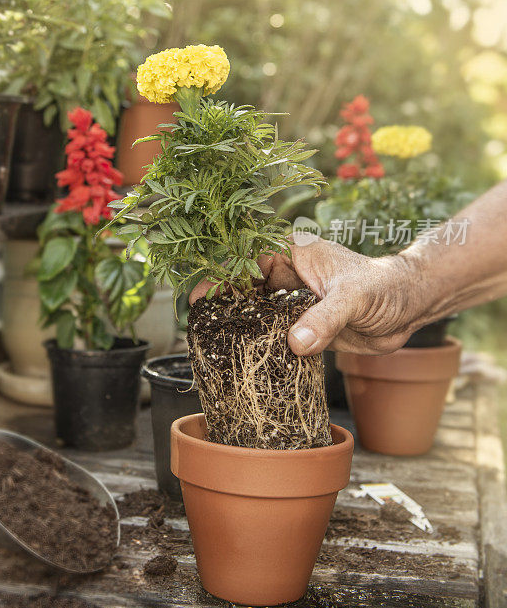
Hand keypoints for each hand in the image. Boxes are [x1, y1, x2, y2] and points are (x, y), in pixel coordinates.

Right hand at [189, 237, 422, 355]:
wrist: (409, 308)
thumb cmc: (384, 289)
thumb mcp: (353, 299)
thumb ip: (324, 319)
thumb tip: (295, 343)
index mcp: (292, 252)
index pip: (245, 260)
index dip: (220, 277)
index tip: (200, 299)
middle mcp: (286, 273)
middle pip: (242, 285)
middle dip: (221, 302)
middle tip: (200, 325)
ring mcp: (291, 299)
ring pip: (252, 309)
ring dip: (236, 323)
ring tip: (213, 341)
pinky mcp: (300, 323)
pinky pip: (270, 331)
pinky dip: (256, 341)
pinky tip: (242, 355)